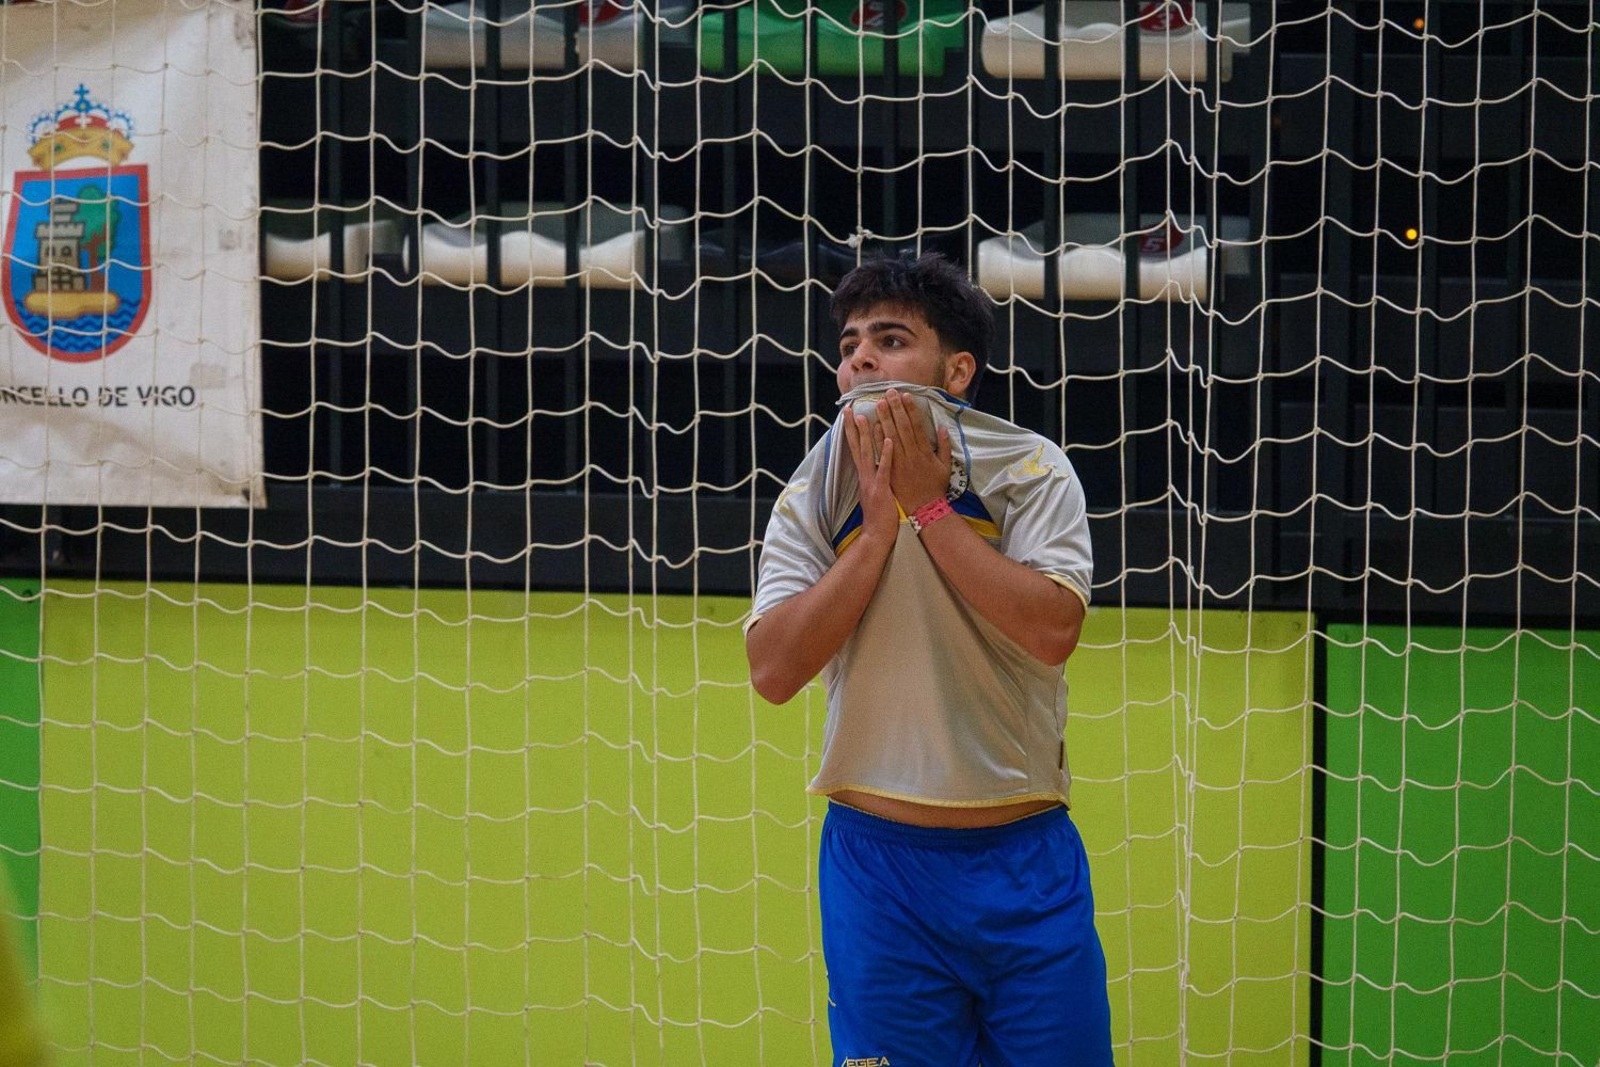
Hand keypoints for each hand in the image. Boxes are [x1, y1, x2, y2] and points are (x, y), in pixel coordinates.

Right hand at [842, 408, 897, 550]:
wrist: (877, 536)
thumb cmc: (879, 517)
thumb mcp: (874, 493)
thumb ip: (873, 478)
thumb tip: (874, 465)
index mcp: (864, 476)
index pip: (855, 450)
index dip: (851, 433)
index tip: (849, 416)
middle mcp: (865, 476)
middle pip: (857, 447)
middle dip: (854, 428)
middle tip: (850, 409)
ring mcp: (872, 482)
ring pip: (868, 454)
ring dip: (867, 434)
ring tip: (866, 417)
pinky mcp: (882, 490)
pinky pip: (885, 469)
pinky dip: (887, 454)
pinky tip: (890, 440)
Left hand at [873, 388, 951, 511]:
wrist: (925, 510)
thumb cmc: (936, 488)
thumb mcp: (946, 467)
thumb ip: (945, 447)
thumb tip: (943, 428)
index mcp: (925, 452)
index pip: (916, 426)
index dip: (911, 409)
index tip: (906, 395)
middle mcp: (912, 455)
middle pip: (902, 427)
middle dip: (895, 408)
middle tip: (889, 392)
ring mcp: (900, 463)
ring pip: (891, 436)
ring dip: (885, 419)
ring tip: (878, 403)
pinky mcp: (891, 472)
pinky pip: (884, 452)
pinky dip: (879, 439)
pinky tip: (873, 426)